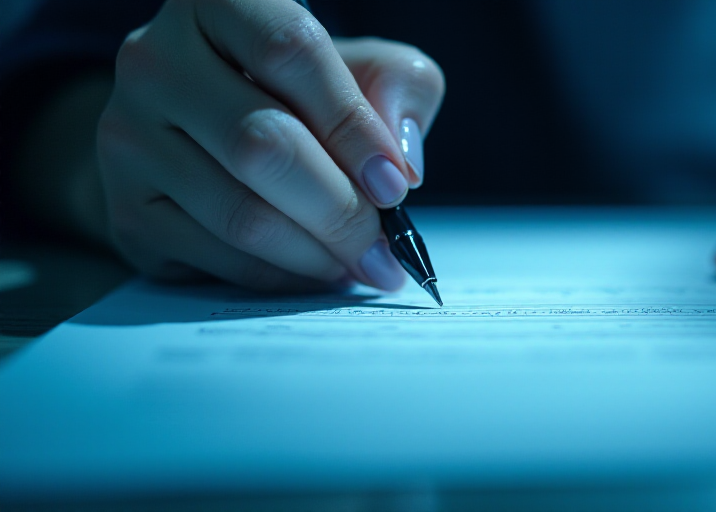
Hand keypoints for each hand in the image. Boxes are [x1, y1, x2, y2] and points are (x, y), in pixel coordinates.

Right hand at [97, 0, 443, 290]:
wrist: (201, 133)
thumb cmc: (296, 94)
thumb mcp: (362, 66)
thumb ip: (396, 88)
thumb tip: (399, 160)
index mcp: (216, 1)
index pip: (290, 52)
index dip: (352, 125)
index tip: (395, 184)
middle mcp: (155, 59)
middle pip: (262, 145)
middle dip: (341, 210)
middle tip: (385, 248)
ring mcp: (127, 134)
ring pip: (241, 213)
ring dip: (317, 253)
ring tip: (360, 262)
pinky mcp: (125, 206)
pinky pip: (218, 256)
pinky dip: (282, 275)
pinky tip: (315, 269)